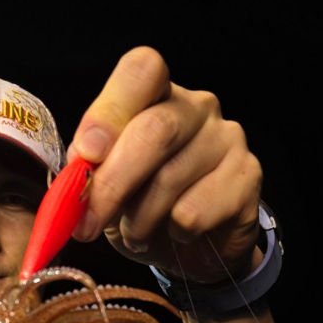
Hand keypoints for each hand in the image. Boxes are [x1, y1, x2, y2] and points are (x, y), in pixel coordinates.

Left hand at [69, 47, 262, 284]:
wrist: (194, 252)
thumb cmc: (146, 210)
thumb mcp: (106, 188)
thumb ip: (89, 171)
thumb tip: (74, 172)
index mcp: (158, 96)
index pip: (142, 70)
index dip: (110, 111)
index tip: (86, 155)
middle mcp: (197, 107)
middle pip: (154, 131)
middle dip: (112, 183)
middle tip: (86, 223)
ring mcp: (228, 139)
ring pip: (171, 178)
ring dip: (139, 220)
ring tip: (136, 234)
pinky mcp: (247, 178)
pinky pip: (196, 211)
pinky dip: (174, 233)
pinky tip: (177, 234)